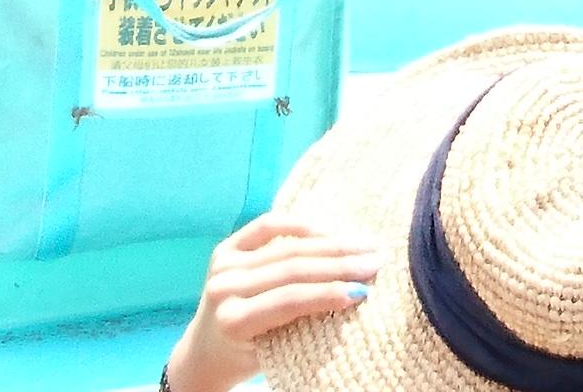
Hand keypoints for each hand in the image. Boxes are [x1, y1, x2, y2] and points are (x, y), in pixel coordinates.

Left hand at [165, 212, 379, 391]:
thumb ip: (305, 323)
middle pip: (291, 269)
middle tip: (376, 261)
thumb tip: (356, 294)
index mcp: (234, 321)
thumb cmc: (249, 357)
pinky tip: (329, 230)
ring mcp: (223, 264)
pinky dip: (300, 225)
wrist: (207, 352)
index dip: (328, 292)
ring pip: (285, 246)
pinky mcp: (225, 248)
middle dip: (339, 263)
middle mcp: (225, 288)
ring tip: (364, 245)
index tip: (364, 290)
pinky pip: (267, 226)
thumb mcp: (277, 349)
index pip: (289, 301)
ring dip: (331, 243)